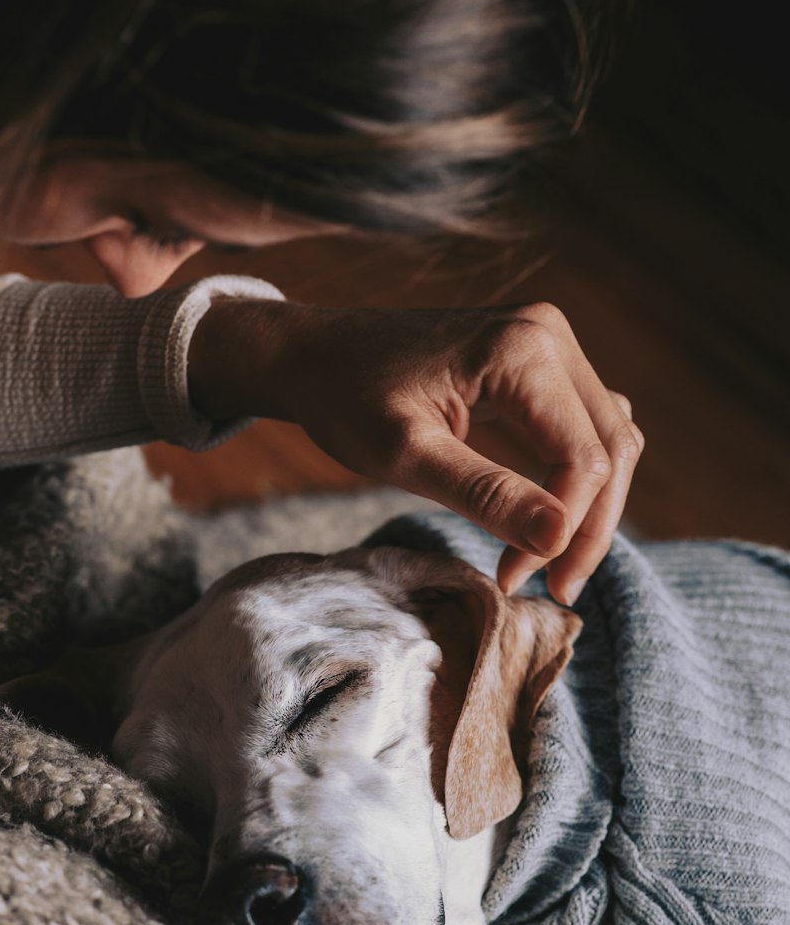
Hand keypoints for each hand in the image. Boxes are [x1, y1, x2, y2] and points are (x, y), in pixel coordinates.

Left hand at [188, 299, 642, 604]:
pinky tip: (545, 520)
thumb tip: (557, 538)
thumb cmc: (345, 399)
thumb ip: (484, 494)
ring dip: (590, 506)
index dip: (563, 530)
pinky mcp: (540, 361)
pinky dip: (576, 477)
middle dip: (589, 528)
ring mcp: (549, 342)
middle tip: (555, 590)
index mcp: (522, 349)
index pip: (582, 457)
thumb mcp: (405, 455)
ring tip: (549, 564)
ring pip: (609, 438)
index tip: (514, 579)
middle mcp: (548, 335)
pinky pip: (585, 424)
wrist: (311, 355)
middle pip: (612, 448)